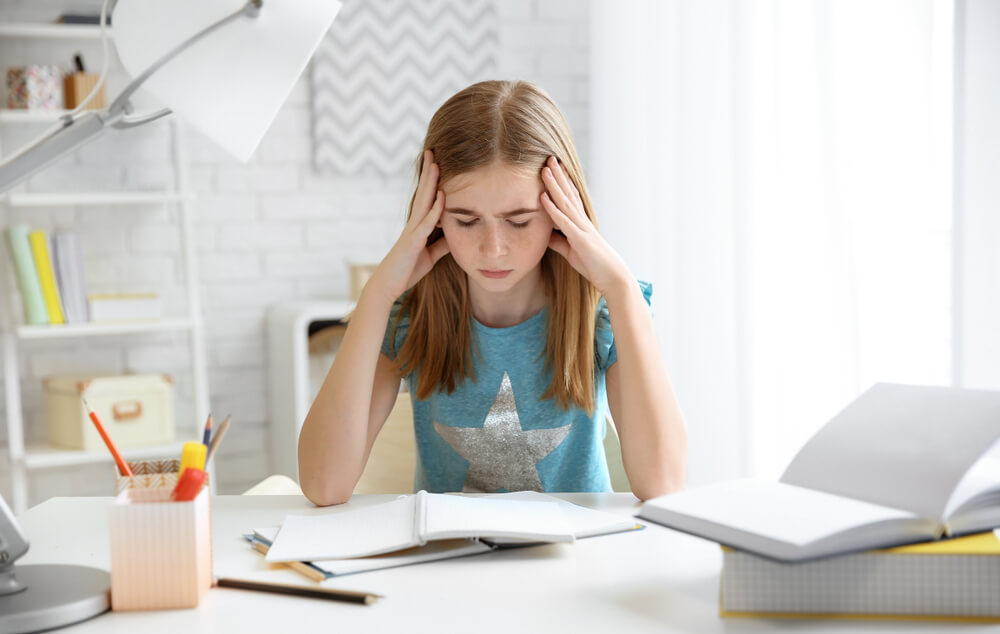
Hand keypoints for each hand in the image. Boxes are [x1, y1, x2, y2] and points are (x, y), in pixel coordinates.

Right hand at [367, 150, 449, 302]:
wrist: (388, 286)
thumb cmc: (406, 271)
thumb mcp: (430, 256)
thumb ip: (441, 245)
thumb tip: (454, 236)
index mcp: (417, 226)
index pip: (425, 198)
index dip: (431, 181)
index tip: (437, 162)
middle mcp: (413, 223)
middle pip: (423, 193)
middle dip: (428, 172)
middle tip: (432, 150)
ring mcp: (411, 231)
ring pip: (423, 201)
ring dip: (430, 182)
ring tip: (435, 163)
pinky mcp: (412, 242)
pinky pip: (425, 223)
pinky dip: (435, 209)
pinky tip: (442, 196)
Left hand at [540, 156, 629, 296]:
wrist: (614, 278)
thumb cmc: (595, 266)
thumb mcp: (572, 252)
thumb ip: (559, 242)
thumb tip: (546, 234)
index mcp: (581, 224)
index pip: (570, 198)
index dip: (562, 183)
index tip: (554, 169)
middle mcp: (582, 222)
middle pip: (568, 194)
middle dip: (558, 176)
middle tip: (549, 158)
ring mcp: (582, 229)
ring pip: (565, 202)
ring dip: (554, 186)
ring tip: (545, 170)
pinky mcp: (580, 240)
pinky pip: (564, 222)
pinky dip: (552, 209)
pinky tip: (543, 198)